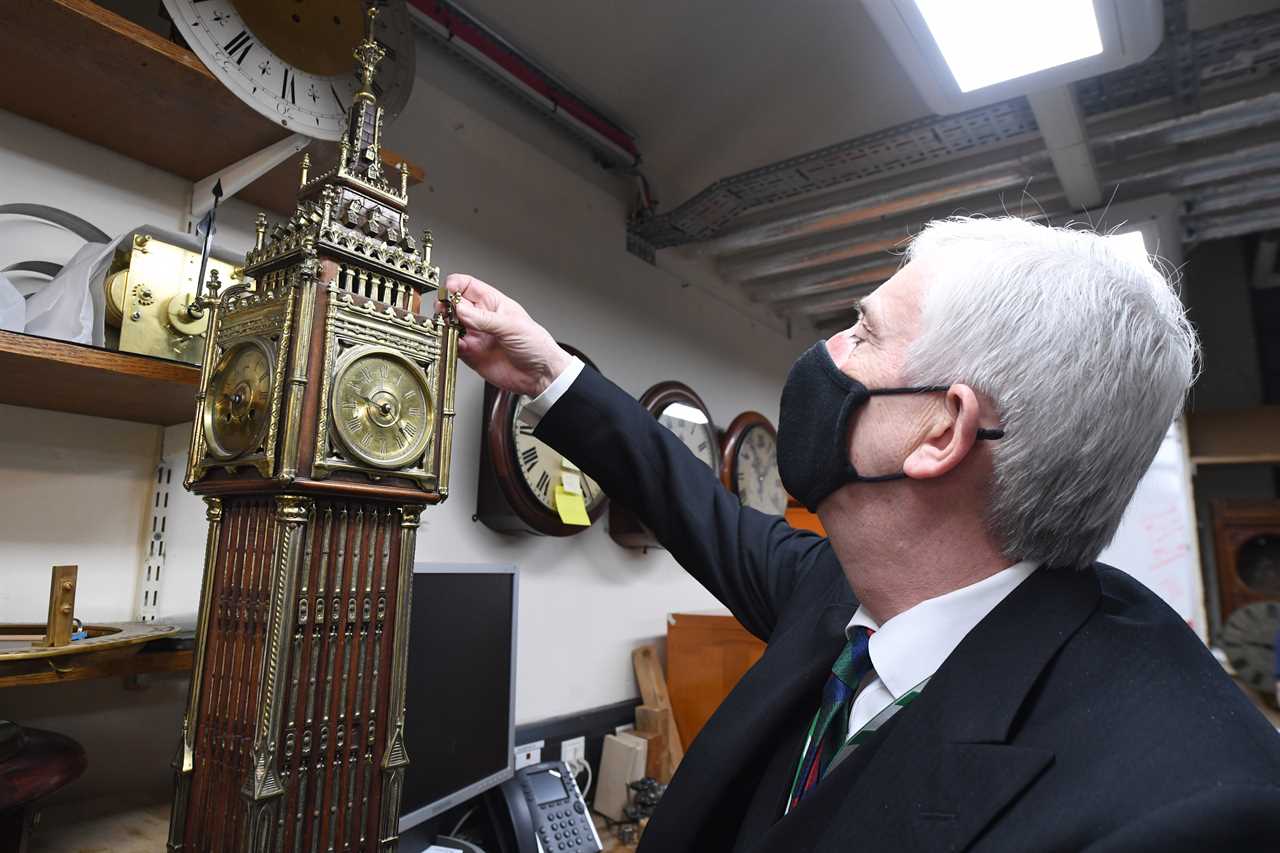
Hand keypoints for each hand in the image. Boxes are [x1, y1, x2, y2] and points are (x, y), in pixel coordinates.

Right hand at [439, 274, 571, 396]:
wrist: (540, 375)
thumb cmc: (536, 345)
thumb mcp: (511, 326)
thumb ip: (484, 318)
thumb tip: (460, 309)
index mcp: (493, 303)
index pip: (468, 286)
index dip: (456, 285)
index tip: (448, 291)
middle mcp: (482, 318)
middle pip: (454, 304)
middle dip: (446, 305)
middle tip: (444, 311)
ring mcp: (475, 335)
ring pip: (450, 325)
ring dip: (444, 325)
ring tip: (446, 327)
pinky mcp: (471, 354)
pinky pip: (453, 346)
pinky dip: (448, 344)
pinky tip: (452, 343)